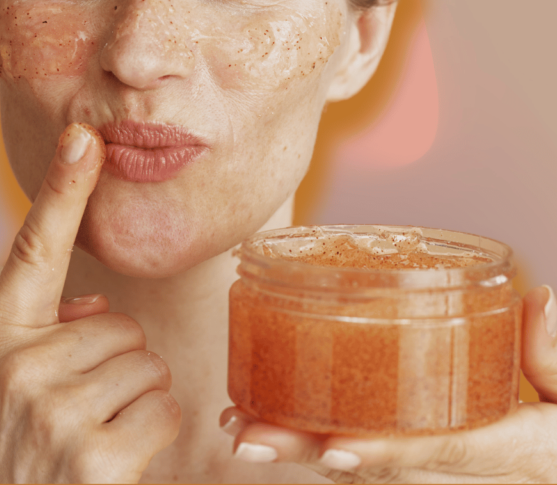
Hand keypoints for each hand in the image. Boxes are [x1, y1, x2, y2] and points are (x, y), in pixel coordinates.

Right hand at [0, 123, 180, 483]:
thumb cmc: (18, 460)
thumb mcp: (4, 392)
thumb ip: (44, 337)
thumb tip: (97, 307)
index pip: (32, 249)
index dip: (62, 191)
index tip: (84, 138)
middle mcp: (13, 368)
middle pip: (120, 323)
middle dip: (117, 366)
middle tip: (82, 412)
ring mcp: (49, 412)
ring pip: (147, 364)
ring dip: (135, 402)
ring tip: (93, 437)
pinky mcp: (92, 455)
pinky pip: (162, 407)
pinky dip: (152, 435)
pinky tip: (113, 464)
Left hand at [221, 285, 556, 482]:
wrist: (553, 459)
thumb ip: (555, 355)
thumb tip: (541, 298)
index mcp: (504, 453)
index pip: (436, 451)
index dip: (385, 452)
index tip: (334, 450)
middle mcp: (455, 466)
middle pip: (372, 459)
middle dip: (306, 450)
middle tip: (244, 437)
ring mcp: (429, 459)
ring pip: (356, 453)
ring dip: (297, 439)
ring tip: (238, 421)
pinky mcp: (415, 443)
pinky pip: (361, 440)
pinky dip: (314, 430)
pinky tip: (271, 412)